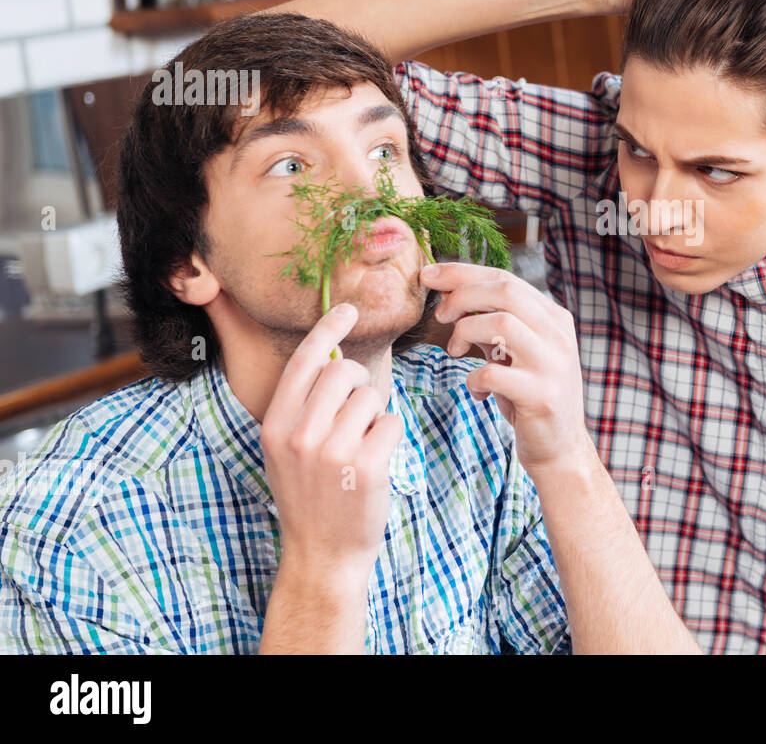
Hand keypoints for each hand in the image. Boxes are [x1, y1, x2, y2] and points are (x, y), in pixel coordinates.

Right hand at [260, 303, 402, 585]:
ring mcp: (332, 451)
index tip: (347, 309)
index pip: (304, 361)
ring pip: (371, 396)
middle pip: (342, 371)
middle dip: (358, 383)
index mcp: (276, 426)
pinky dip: (390, 436)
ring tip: (359, 447)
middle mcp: (299, 435)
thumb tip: (334, 357)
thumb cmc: (310, 496)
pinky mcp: (366, 465)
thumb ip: (302, 407)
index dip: (327, 329)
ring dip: (374, 415)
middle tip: (355, 416)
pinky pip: (391, 422)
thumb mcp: (287, 450)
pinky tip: (375, 462)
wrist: (322, 555)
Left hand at [421, 262, 592, 473]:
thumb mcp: (514, 353)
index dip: (463, 273)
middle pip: (505, 292)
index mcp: (554, 318)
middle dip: (462, 295)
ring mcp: (553, 364)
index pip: (506, 279)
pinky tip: (476, 391)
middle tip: (439, 314)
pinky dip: (474, 379)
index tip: (429, 275)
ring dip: (466, 333)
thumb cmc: (528, 396)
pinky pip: (494, 373)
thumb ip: (492, 324)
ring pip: (503, 324)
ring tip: (455, 352)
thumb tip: (451, 297)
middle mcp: (558, 335)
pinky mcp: (542, 395)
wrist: (560, 448)